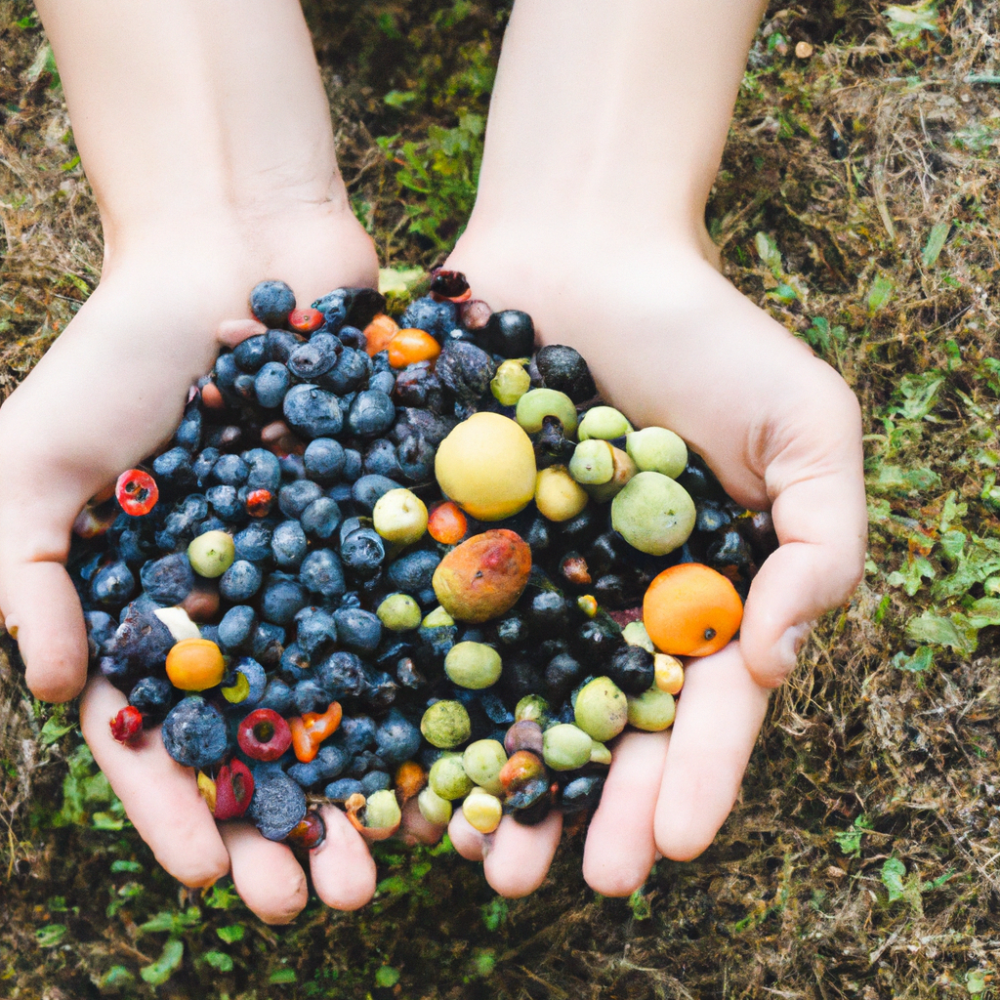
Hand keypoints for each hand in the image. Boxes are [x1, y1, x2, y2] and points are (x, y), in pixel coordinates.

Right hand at [0, 209, 391, 920]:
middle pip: (277, 731)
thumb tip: (43, 690)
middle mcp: (255, 602)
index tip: (222, 876)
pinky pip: (428, 607)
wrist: (236, 251)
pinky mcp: (403, 518)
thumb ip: (19, 570)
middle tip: (336, 899)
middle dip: (300, 818)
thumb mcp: (33, 458)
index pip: (169, 730)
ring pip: (362, 689)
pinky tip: (476, 739)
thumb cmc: (123, 353)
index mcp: (162, 604)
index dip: (188, 807)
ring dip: (384, 773)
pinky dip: (449, 672)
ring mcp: (334, 565)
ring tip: (417, 849)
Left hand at [440, 233, 865, 895]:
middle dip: (583, 806)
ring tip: (469, 856)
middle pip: (592, 723)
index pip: (696, 706)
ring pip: (504, 694)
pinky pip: (428, 620)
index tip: (672, 845)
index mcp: (688, 592)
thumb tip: (773, 663)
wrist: (587, 249)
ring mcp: (518, 573)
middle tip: (555, 885)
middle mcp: (599, 601)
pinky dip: (411, 685)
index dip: (690, 778)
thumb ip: (822, 544)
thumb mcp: (809, 427)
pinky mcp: (446, 535)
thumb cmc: (708, 334)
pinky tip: (395, 756)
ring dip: (490, 777)